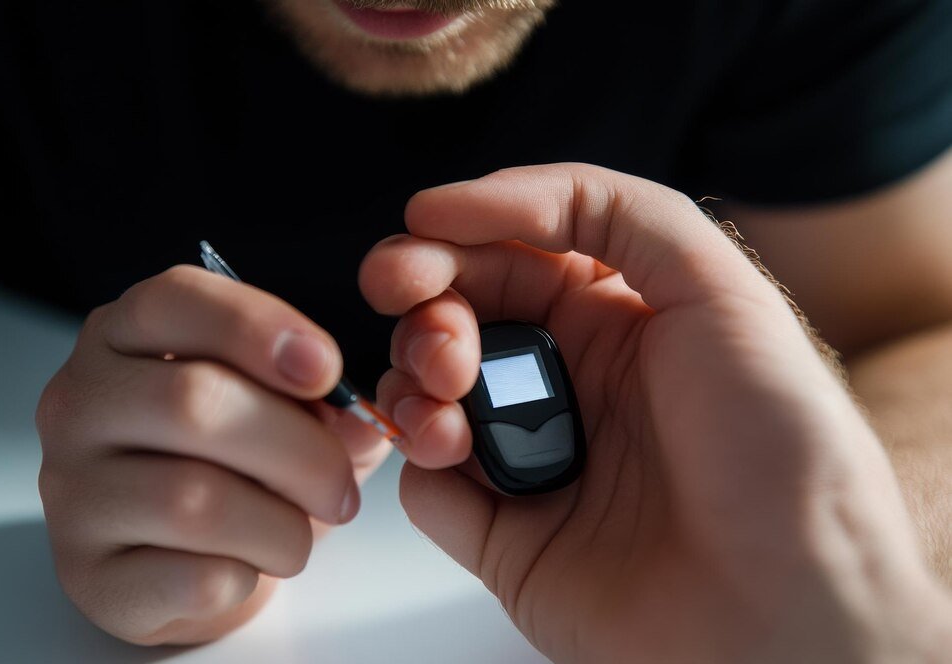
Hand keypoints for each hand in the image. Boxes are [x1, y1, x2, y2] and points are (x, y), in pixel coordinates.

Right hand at [35, 266, 440, 644]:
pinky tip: (248, 566)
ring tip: (300, 534)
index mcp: (125, 337)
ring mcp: (71, 490)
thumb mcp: (285, 413)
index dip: (258, 328)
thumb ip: (327, 405)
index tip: (327, 370)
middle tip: (342, 489)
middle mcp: (80, 402)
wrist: (185, 562)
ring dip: (281, 526)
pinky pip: (188, 576)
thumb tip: (362, 421)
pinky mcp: (87, 575)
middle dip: (300, 450)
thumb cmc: (236, 466)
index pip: (175, 300)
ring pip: (192, 500)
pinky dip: (246, 576)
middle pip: (194, 401)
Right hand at [359, 164, 951, 661]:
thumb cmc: (780, 455)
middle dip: (427, 297)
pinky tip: (452, 454)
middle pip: (463, 318)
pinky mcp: (507, 538)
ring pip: (432, 396)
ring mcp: (537, 462)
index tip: (422, 230)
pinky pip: (432, 488)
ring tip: (445, 391)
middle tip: (406, 295)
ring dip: (415, 375)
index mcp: (622, 321)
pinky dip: (422, 462)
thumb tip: (486, 200)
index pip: (516, 256)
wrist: (793, 615)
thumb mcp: (723, 290)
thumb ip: (616, 210)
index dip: (462, 234)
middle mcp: (574, 387)